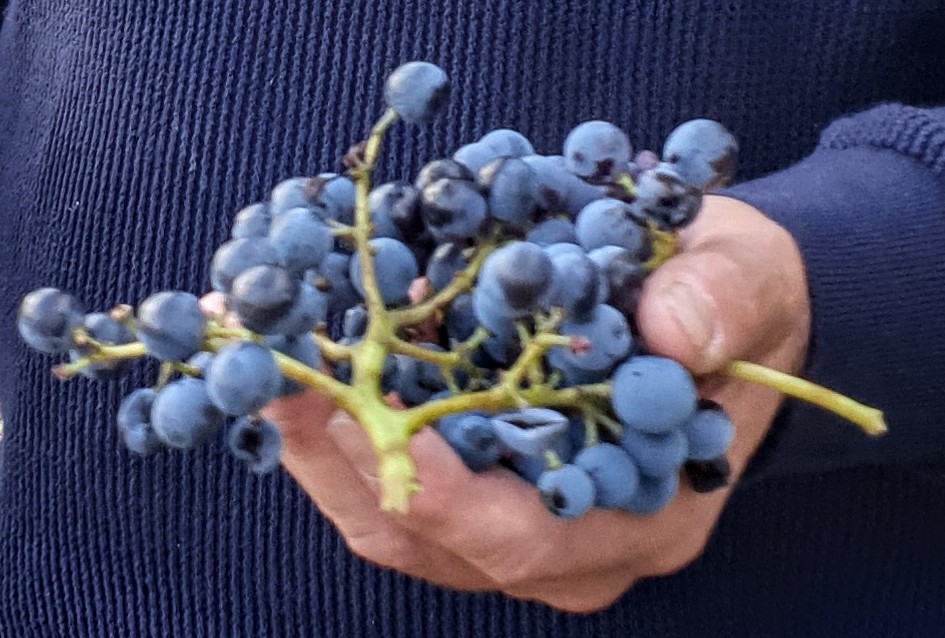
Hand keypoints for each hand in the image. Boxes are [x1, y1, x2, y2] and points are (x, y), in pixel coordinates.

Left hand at [254, 194, 811, 612]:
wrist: (712, 306)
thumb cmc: (735, 297)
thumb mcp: (749, 280)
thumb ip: (725, 303)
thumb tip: (675, 328)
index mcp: (646, 515)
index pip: (528, 541)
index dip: (441, 496)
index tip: (362, 417)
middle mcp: (570, 542)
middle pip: (431, 543)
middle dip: (343, 462)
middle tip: (277, 376)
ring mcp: (513, 521)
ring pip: (389, 522)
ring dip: (317, 446)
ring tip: (262, 363)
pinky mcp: (476, 484)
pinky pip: (385, 482)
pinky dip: (333, 430)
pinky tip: (299, 368)